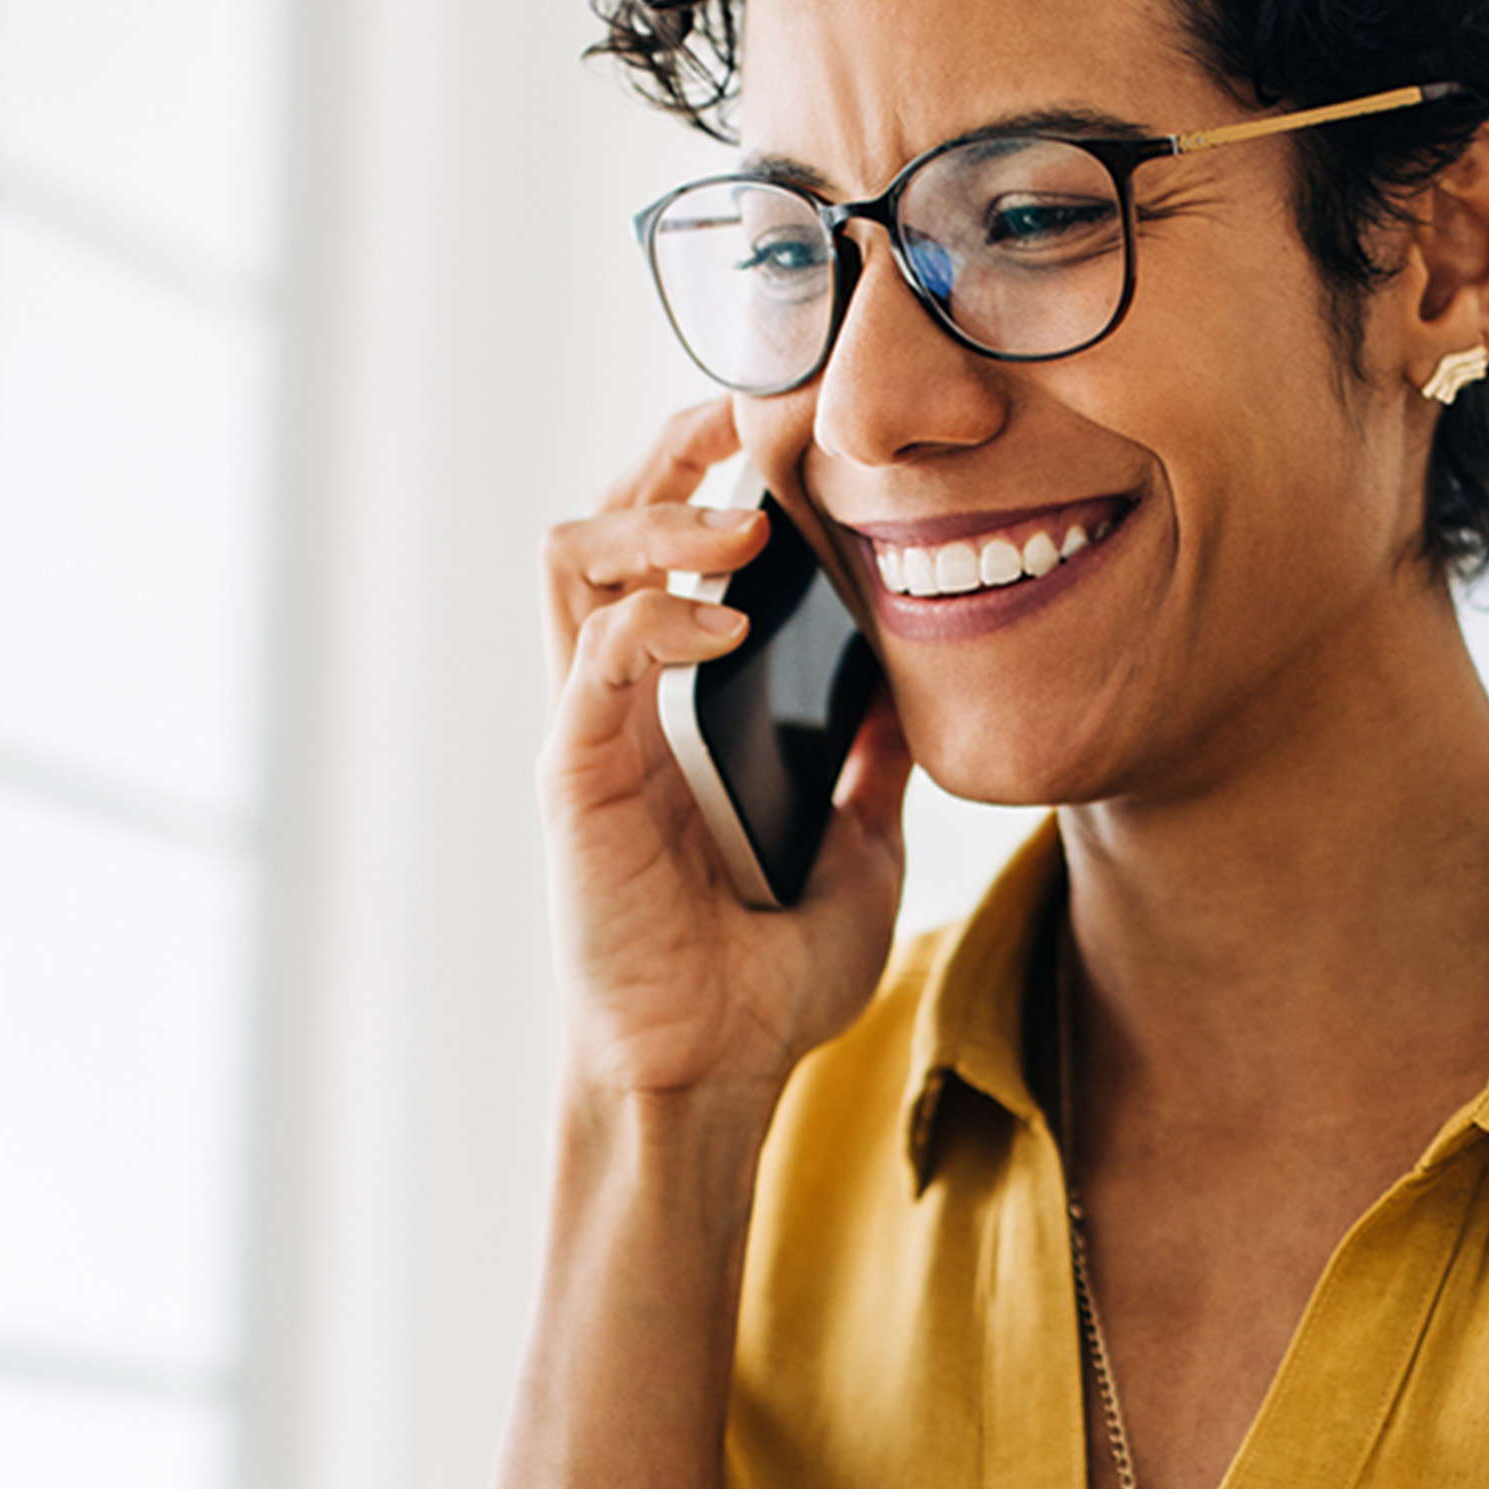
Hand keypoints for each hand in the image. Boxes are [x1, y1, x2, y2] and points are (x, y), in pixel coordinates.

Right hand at [538, 402, 912, 1114]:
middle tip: (742, 410)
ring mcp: (588, 736)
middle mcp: (613, 708)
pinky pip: (598, 658)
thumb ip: (869, 771)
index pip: (660, 554)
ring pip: (574, 560)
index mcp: (668, 713)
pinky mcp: (577, 779)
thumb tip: (914, 707)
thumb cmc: (765, 984)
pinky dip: (661, 615)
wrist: (714, 1078)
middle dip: (664, 452)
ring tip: (744, 513)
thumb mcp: (856, 852)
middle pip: (601, 524)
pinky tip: (729, 620)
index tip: (778, 426)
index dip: (703, 473)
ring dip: (655, 513)